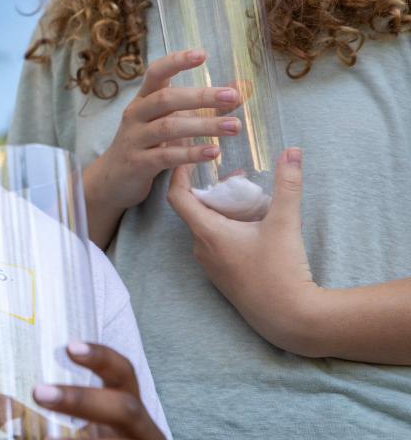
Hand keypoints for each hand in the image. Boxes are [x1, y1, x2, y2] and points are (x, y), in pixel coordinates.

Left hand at [0, 342, 164, 438]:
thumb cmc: (99, 435)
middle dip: (81, 399)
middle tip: (38, 391)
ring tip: (40, 436)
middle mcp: (137, 429)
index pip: (123, 373)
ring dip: (70, 437)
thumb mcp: (80, 419)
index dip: (101, 358)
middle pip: (122, 408)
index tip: (69, 347)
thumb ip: (34, 410)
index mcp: (126, 405)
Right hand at [88, 49, 240, 210]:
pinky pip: (166, 156)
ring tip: (234, 127)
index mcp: (143, 99)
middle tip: (232, 96)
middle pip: (166, 99)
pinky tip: (213, 152)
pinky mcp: (138, 163)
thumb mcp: (168, 120)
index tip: (202, 54)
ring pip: (169, 128)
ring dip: (204, 126)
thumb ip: (201, 105)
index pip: (156, 73)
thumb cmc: (147, 144)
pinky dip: (191, 154)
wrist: (113, 179)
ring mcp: (134, 139)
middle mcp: (135, 114)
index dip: (176, 62)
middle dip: (201, 96)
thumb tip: (242, 88)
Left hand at [167, 148, 321, 354]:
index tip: (188, 156)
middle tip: (231, 173)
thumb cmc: (281, 272)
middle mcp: (201, 249)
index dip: (179, 173)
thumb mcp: (285, 223)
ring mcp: (211, 265)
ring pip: (206, 226)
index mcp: (207, 233)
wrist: (289, 319)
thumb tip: (292, 151)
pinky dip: (226, 226)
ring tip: (246, 194)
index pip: (177, 196)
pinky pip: (215, 243)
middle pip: (194, 209)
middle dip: (210, 188)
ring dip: (221, 208)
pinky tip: (253, 223)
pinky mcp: (223, 276)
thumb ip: (288, 185)